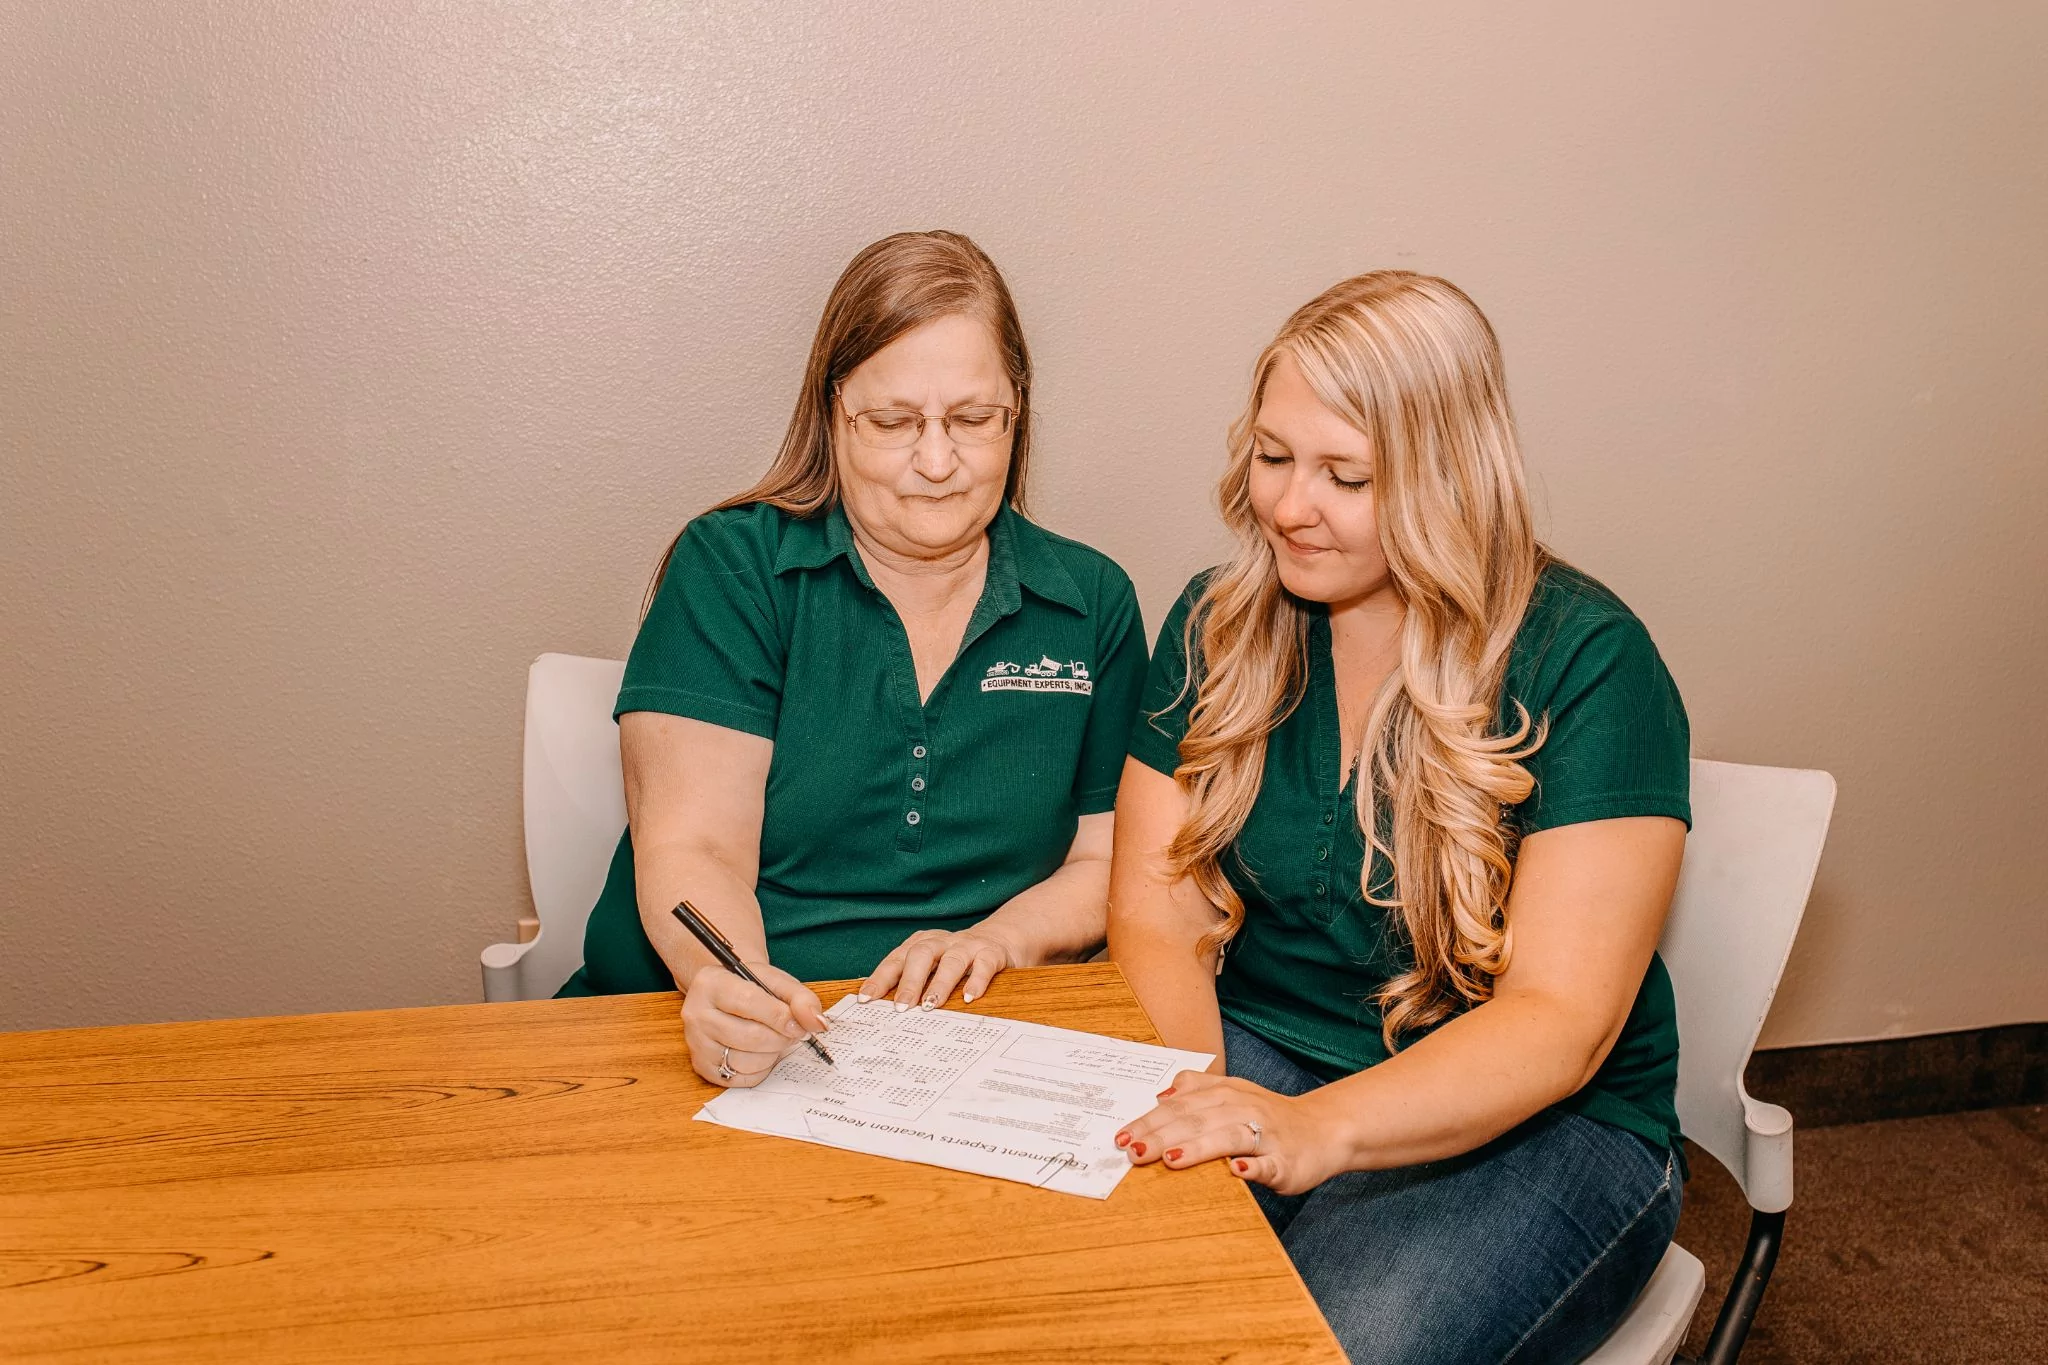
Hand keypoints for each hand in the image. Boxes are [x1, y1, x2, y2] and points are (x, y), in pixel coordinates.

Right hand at [681, 962, 827, 1088]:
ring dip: (772, 1054)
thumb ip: (801, 999)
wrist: (727, 996)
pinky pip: (741, 1078)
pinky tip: (762, 1052)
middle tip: (791, 1032)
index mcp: (711, 983)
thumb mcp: (777, 982)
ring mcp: (696, 1043)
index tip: (798, 1024)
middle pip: (749, 1036)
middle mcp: (696, 1014)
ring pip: (745, 1061)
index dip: (779, 1016)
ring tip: (775, 1040)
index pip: (748, 1001)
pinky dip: (761, 1069)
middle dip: (780, 1038)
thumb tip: (817, 1023)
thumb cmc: (752, 988)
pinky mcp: (702, 1067)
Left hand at [858, 925, 1022, 1010]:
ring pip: (951, 960)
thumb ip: (912, 981)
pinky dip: (976, 980)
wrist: (1001, 938)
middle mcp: (942, 942)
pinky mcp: (991, 953)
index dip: (880, 978)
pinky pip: (984, 964)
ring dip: (940, 983)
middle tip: (901, 1007)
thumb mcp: (933, 966)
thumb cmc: (957, 960)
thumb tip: (882, 1011)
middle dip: (910, 981)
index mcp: (922, 944)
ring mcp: (967, 946)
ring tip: (930, 1005)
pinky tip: (969, 997)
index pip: (896, 960)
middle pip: (921, 955)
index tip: (866, 999)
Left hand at [1115, 1071, 1346, 1195]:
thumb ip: (1197, 1089)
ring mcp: (1265, 1135)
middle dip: (1161, 1135)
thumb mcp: (1233, 1092)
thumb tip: (1160, 1095)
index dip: (1149, 1121)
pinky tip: (1237, 1171)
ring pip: (1227, 1137)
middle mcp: (1243, 1109)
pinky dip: (1252, 1166)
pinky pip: (1268, 1163)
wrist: (1324, 1130)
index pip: (1179, 1106)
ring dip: (1198, 1148)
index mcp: (1225, 1094)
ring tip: (1171, 1159)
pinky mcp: (1286, 1161)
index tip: (1121, 1136)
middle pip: (1196, 1120)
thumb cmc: (1269, 1116)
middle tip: (1132, 1151)